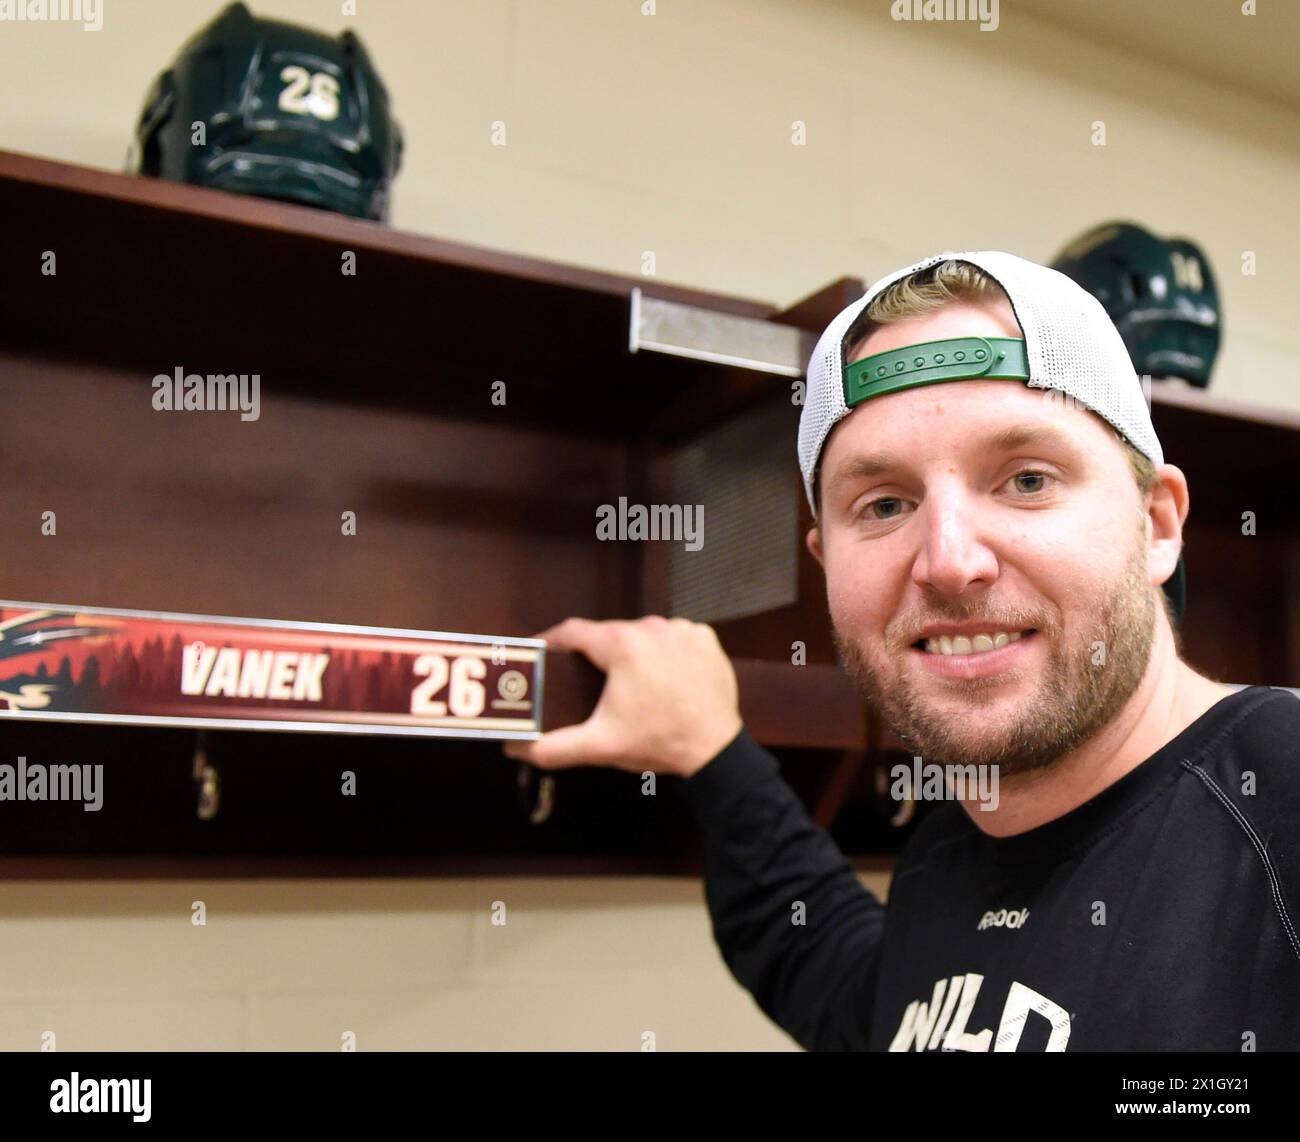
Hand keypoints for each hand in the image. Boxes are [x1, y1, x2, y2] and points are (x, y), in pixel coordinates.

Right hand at [502, 616, 742, 778]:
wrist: (713, 750)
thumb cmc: (656, 742)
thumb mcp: (599, 745)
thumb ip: (553, 747)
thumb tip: (517, 749)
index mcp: (622, 646)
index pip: (574, 632)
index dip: (554, 640)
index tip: (543, 650)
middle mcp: (652, 628)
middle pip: (610, 634)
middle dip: (598, 654)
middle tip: (590, 680)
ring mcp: (681, 630)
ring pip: (643, 634)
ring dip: (634, 653)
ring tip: (631, 683)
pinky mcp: (704, 638)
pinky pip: (674, 637)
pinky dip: (666, 653)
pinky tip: (665, 678)